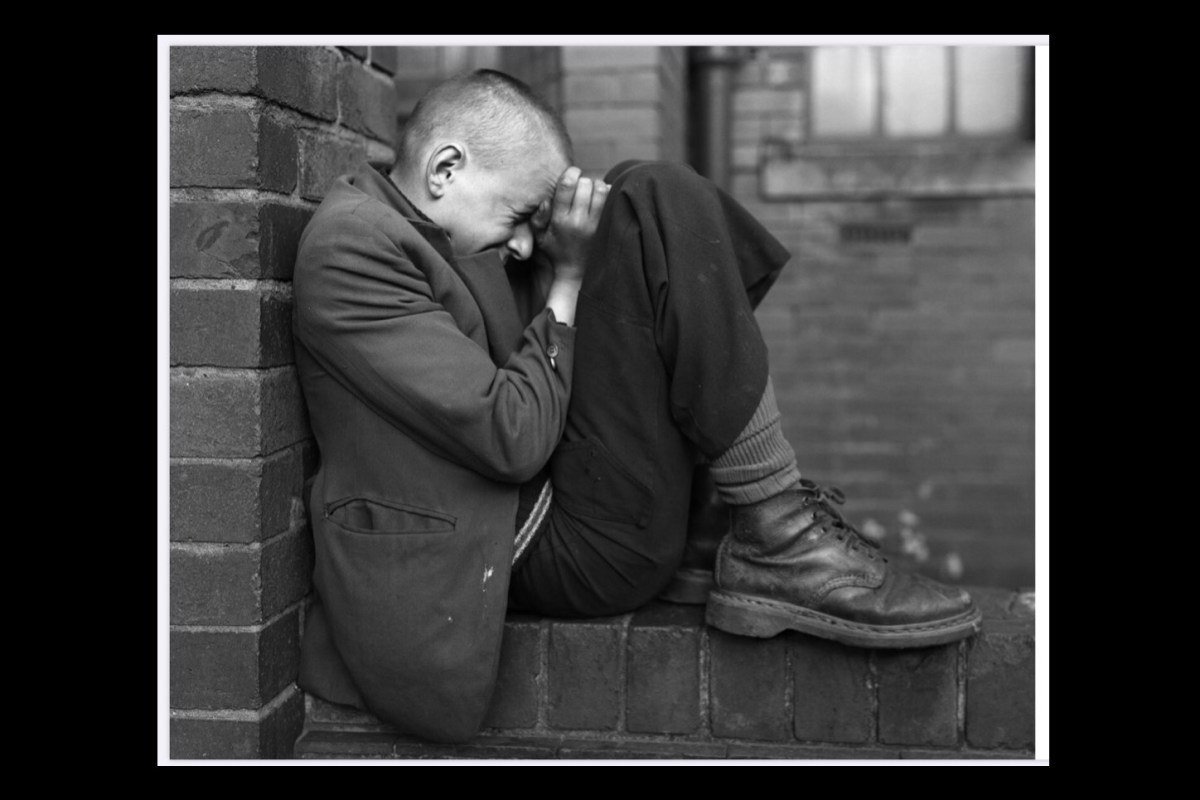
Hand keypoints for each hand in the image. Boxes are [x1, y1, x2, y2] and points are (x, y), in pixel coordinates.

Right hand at [535, 166, 608, 283]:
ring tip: (592, 190)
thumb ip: (538, 218)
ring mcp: (594, 225)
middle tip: (581, 185)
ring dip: (597, 184)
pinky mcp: (606, 227)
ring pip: (600, 190)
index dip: (570, 173)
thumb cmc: (556, 251)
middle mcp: (578, 220)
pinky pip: (611, 201)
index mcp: (560, 219)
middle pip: (585, 184)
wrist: (575, 272)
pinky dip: (608, 193)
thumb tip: (546, 201)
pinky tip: (601, 196)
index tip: (572, 173)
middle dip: (583, 179)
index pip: (566, 186)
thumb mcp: (540, 236)